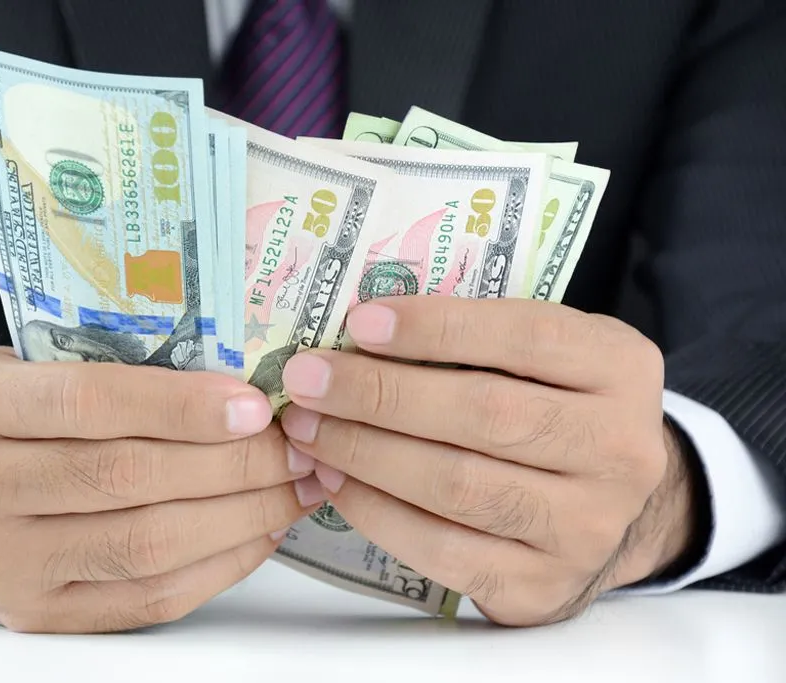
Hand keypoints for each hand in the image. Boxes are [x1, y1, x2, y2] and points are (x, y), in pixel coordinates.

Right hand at [0, 348, 323, 632]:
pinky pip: (146, 599)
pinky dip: (217, 565)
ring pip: (145, 545)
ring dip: (239, 516)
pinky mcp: (34, 615)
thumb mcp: (19, 368)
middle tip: (296, 447)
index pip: (88, 404)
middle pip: (126, 479)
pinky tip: (256, 532)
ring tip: (293, 488)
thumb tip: (233, 383)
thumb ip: (102, 370)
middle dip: (232, 464)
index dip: (179, 406)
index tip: (256, 406)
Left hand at [280, 296, 698, 625]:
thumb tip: (361, 332)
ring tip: (308, 429)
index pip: (526, 337)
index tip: (359, 323)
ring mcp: (586, 526)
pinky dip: (376, 510)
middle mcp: (620, 450)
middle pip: (485, 414)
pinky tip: (336, 479)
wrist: (614, 511)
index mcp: (621, 369)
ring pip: (457, 484)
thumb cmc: (554, 411)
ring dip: (364, 452)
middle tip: (308, 380)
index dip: (436, 328)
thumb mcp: (546, 357)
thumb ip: (478, 339)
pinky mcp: (543, 586)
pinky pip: (442, 548)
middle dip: (380, 394)